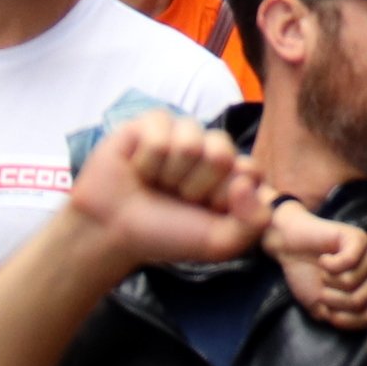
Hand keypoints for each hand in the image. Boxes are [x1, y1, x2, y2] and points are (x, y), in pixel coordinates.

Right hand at [64, 112, 272, 271]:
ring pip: (189, 144)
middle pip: (221, 154)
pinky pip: (159, 137)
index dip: (225, 196)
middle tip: (175, 196)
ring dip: (168, 174)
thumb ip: (254, 222)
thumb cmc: (166, 234)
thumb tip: (246, 182)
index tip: (205, 210)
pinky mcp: (152, 122)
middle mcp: (211, 150)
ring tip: (155, 183)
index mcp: (232, 175)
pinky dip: (146, 162)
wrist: (112, 230)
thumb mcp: (220, 242)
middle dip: (194, 185)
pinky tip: (137, 169)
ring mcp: (183, 132)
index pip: (250, 171)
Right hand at [264, 200, 366, 329]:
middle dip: (333, 298)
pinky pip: (350, 261)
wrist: (289, 247)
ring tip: (323, 270)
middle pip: (360, 300)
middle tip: (322, 286)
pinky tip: (324, 259)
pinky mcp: (360, 239)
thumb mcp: (322, 307)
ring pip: (353, 281)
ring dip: (329, 280)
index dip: (345, 318)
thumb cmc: (306, 275)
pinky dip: (330, 264)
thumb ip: (347, 319)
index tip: (328, 309)